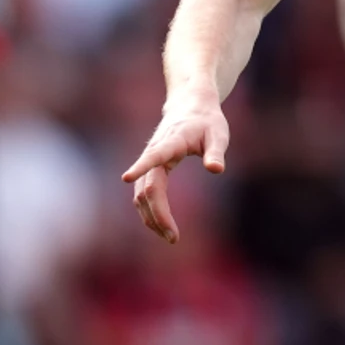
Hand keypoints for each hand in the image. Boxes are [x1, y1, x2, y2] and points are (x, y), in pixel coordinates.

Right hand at [122, 90, 229, 243]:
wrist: (191, 106)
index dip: (140, 166)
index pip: (154, 155)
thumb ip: (215, 151)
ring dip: (151, 216)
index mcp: (172, 141)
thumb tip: (216, 169)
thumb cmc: (207, 121)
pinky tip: (161, 224)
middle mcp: (155, 152)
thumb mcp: (218, 134)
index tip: (126, 177)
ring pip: (142, 193)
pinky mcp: (151, 168)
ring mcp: (150, 161)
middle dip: (157, 213)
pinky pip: (144, 193)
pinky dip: (149, 210)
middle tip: (173, 237)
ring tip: (170, 236)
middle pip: (149, 186)